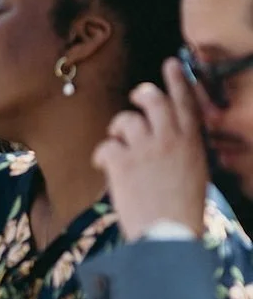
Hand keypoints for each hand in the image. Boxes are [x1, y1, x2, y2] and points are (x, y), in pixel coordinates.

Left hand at [93, 59, 207, 240]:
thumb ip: (183, 150)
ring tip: (118, 143)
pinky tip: (104, 165)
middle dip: (142, 94)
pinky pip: (106, 145)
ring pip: (126, 120)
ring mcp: (144, 149)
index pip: (185, 102)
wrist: (167, 234)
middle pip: (152, 100)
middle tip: (135, 99)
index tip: (171, 64)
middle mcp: (169, 139)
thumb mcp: (196, 174)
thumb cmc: (182, 211)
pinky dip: (102, 155)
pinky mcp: (122, 163)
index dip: (177, 80)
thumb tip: (172, 138)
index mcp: (191, 143)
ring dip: (118, 128)